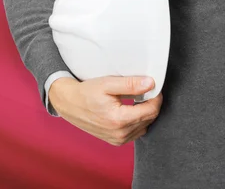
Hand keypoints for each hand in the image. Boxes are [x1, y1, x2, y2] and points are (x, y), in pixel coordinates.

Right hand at [48, 75, 162, 145]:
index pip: (151, 110)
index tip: (153, 86)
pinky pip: (136, 132)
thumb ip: (130, 84)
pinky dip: (137, 121)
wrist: (69, 103)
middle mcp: (120, 133)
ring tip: (136, 100)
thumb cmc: (86, 92)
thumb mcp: (107, 83)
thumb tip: (151, 83)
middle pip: (149, 118)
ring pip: (144, 126)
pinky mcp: (116, 141)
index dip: (156, 97)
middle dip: (151, 104)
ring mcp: (118, 139)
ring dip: (144, 113)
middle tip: (144, 91)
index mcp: (119, 119)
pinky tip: (129, 111)